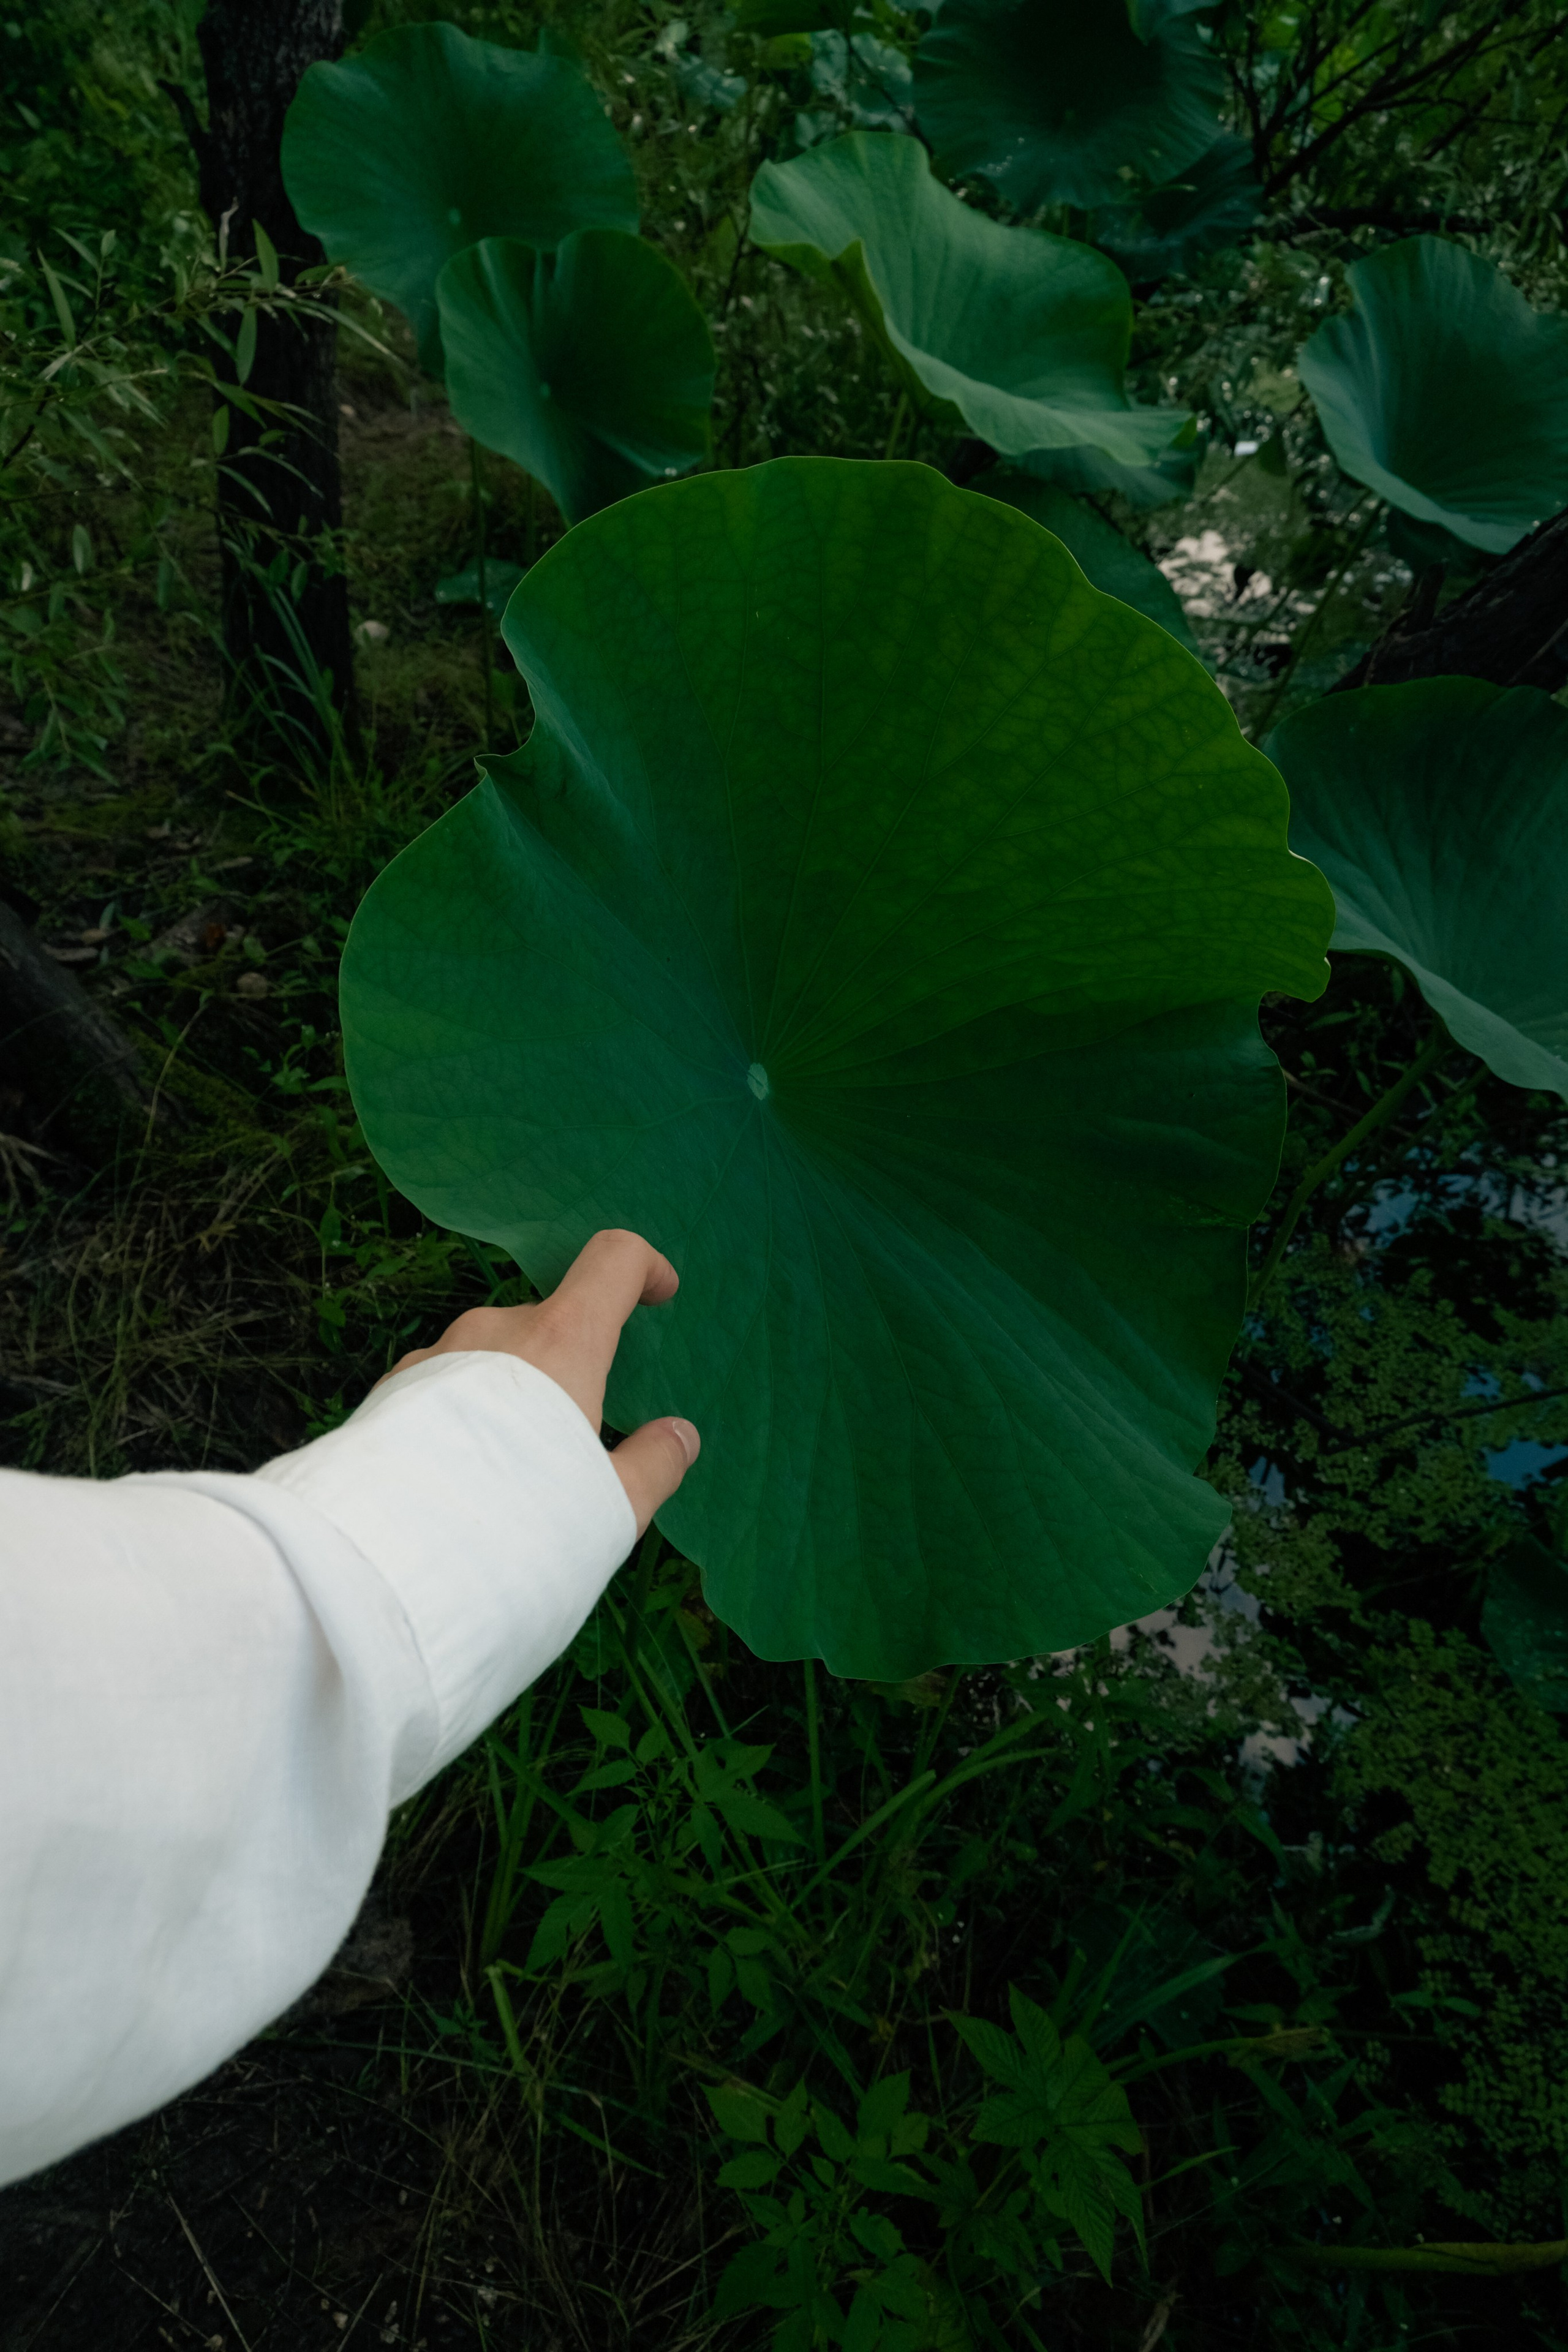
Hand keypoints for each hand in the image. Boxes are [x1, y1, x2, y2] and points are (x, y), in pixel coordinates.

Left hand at [383, 1229, 698, 1536]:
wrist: (394, 1560)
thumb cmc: (521, 1523)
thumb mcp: (612, 1508)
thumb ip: (654, 1464)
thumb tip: (679, 1437)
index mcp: (561, 1341)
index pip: (613, 1261)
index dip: (643, 1268)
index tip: (657, 1294)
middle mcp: (494, 1329)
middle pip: (549, 1322)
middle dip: (567, 1368)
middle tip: (570, 1446)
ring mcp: (434, 1354)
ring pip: (489, 1356)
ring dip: (509, 1393)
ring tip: (506, 1474)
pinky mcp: (388, 1390)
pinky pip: (441, 1384)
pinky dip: (461, 1414)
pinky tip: (457, 1479)